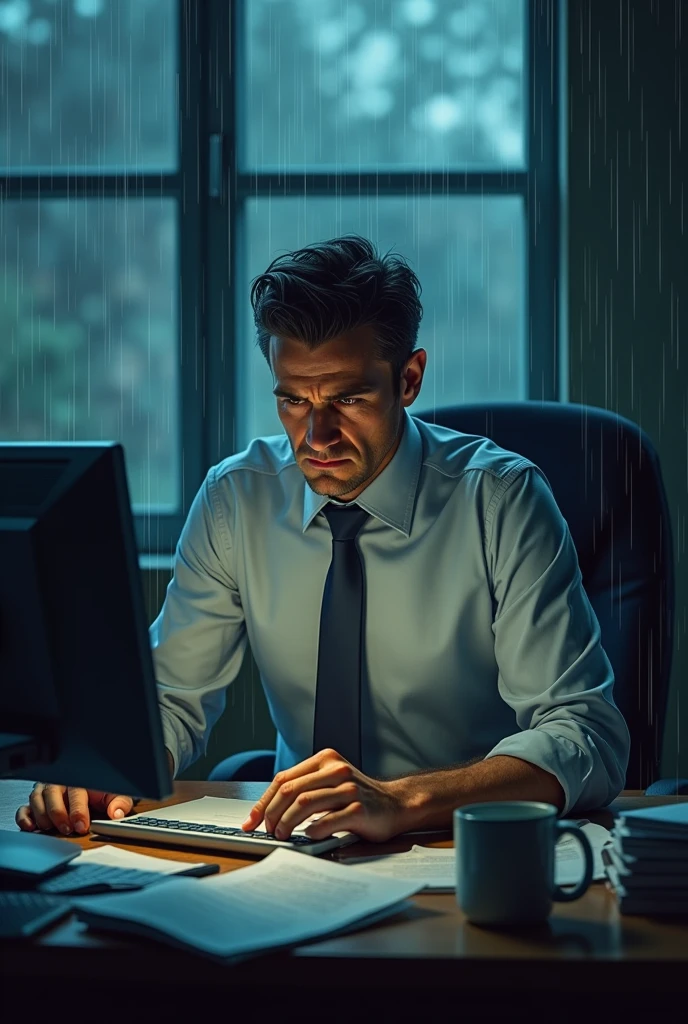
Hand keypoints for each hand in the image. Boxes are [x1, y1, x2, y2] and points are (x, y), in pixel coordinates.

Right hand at [15, 784, 133, 835]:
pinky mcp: (36, 801)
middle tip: (66, 829)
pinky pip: (25, 807)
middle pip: (52, 793)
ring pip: (37, 798)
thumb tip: (116, 813)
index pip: (77, 793)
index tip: (82, 826)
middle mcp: (61, 782)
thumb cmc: (103, 792)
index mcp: (81, 779)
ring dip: (42, 815)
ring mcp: (46, 790)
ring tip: (50, 829)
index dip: (78, 811)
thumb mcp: (116, 794)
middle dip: (58, 813)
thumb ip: (120, 803)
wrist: (95, 787)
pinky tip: (31, 827)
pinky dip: (24, 817)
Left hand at [240, 748, 410, 842]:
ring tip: (283, 835)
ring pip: (304, 803)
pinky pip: (326, 821)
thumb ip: (304, 789)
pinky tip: (308, 836)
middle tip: (268, 831)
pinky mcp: (359, 808)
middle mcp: (336, 770)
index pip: (283, 779)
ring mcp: (348, 788)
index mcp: (325, 760)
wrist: (395, 804)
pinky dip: (311, 831)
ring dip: (287, 823)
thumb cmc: (357, 798)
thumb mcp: (330, 783)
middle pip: (290, 790)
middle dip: (272, 814)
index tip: (252, 821)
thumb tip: (267, 812)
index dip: (263, 802)